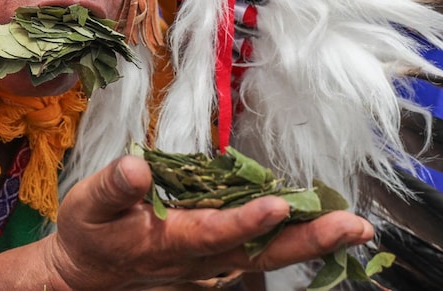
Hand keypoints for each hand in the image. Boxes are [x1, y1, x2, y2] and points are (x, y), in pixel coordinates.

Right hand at [34, 155, 372, 290]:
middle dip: (308, 240)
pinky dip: (297, 245)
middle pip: (259, 254)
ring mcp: (212, 264)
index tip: (280, 204)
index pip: (213, 231)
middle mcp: (198, 259)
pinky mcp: (219, 260)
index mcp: (167, 241)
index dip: (246, 220)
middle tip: (352, 226)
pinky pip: (263, 256)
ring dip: (313, 244)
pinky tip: (326, 231)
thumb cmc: (90, 232)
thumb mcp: (89, 205)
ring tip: (355, 229)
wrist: (87, 275)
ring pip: (268, 257)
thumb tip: (138, 167)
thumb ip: (114, 187)